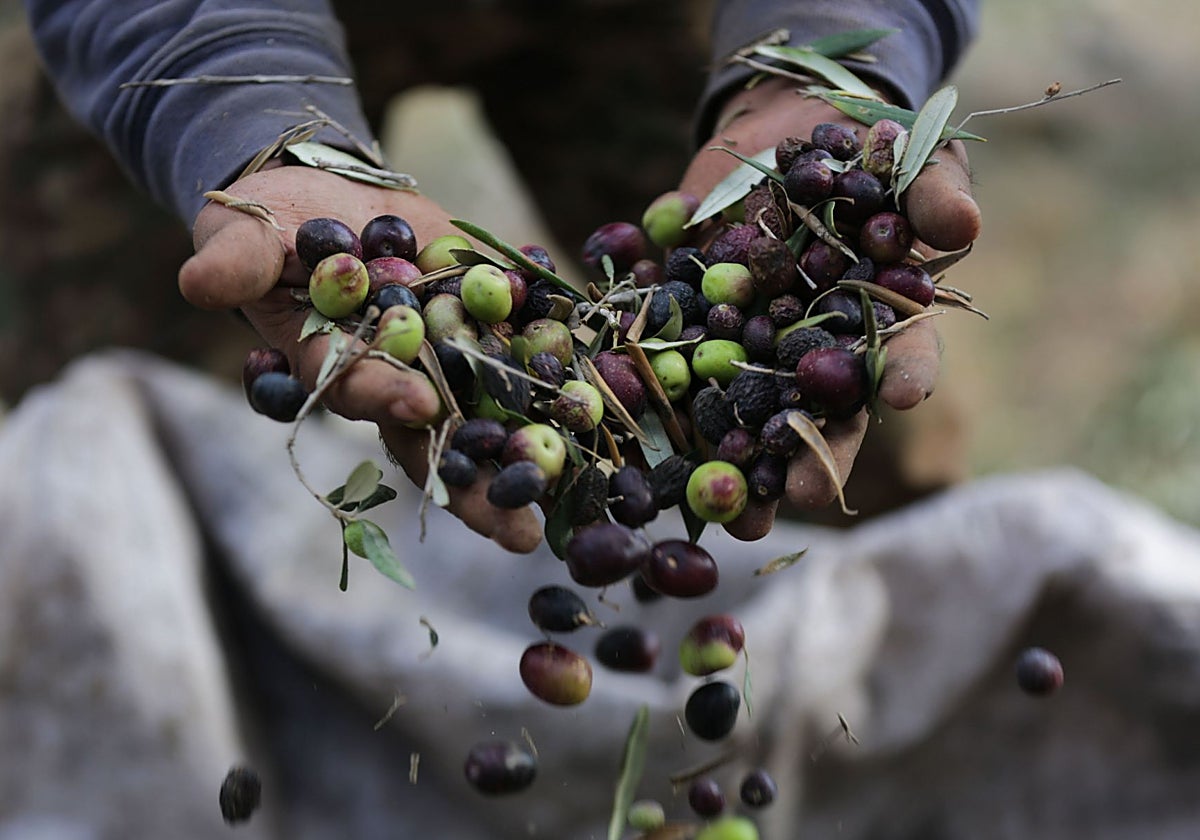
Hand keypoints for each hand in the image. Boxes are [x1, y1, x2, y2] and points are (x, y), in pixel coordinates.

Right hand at [179, 164, 543, 552]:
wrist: (339, 197)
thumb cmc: (279, 224)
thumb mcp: (247, 233)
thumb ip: (235, 262)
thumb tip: (195, 282)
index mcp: (337, 368)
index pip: (360, 392)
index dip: (384, 396)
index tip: (416, 403)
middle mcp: (399, 378)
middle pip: (438, 439)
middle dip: (473, 484)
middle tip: (512, 530)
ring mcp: (450, 359)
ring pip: (491, 417)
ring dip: (530, 459)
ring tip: (571, 501)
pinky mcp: (490, 327)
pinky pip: (528, 359)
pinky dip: (563, 384)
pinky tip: (604, 412)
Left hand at [676, 77, 981, 539]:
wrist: (777, 129)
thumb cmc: (862, 149)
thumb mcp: (907, 156)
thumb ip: (931, 189)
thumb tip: (964, 222)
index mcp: (878, 317)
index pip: (900, 352)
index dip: (904, 373)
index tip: (904, 395)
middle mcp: (819, 348)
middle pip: (821, 412)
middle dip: (813, 455)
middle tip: (802, 492)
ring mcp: (756, 348)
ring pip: (750, 419)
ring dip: (740, 468)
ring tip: (730, 515)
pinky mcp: (696, 334)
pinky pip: (680, 378)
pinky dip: (667, 415)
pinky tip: (655, 460)